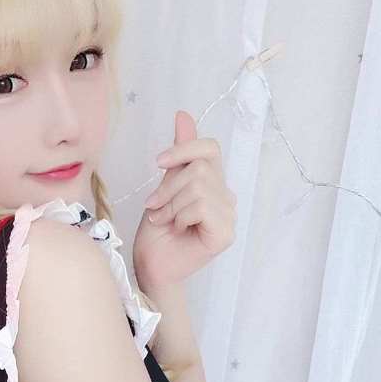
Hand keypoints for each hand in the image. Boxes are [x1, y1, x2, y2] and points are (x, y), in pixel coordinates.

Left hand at [132, 110, 236, 289]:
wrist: (152, 266)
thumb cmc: (157, 231)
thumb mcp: (165, 186)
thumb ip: (179, 156)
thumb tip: (183, 115)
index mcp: (212, 183)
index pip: (210, 148)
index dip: (184, 148)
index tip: (158, 162)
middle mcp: (225, 196)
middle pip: (199, 168)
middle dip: (168, 187)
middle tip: (155, 208)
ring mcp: (228, 215)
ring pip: (198, 186)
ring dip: (171, 205)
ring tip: (164, 220)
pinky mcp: (225, 232)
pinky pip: (201, 206)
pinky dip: (181, 216)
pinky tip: (177, 229)